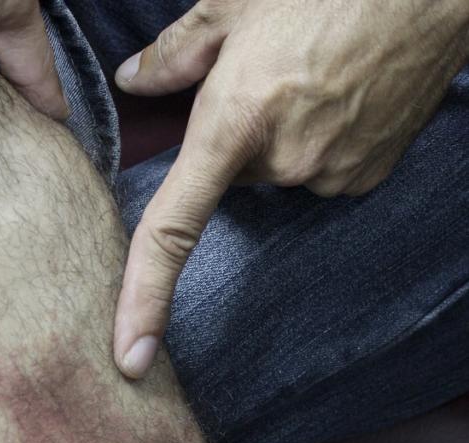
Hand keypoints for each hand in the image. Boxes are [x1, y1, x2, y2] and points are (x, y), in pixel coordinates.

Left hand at [112, 0, 468, 377]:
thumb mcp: (234, 3)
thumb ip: (175, 53)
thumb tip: (133, 83)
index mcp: (234, 123)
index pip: (173, 232)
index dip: (144, 300)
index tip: (131, 356)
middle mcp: (281, 164)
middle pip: (230, 179)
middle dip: (233, 139)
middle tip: (264, 80)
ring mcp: (328, 178)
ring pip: (276, 174)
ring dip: (279, 136)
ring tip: (309, 76)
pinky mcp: (363, 180)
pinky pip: (318, 174)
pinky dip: (318, 143)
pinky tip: (337, 97)